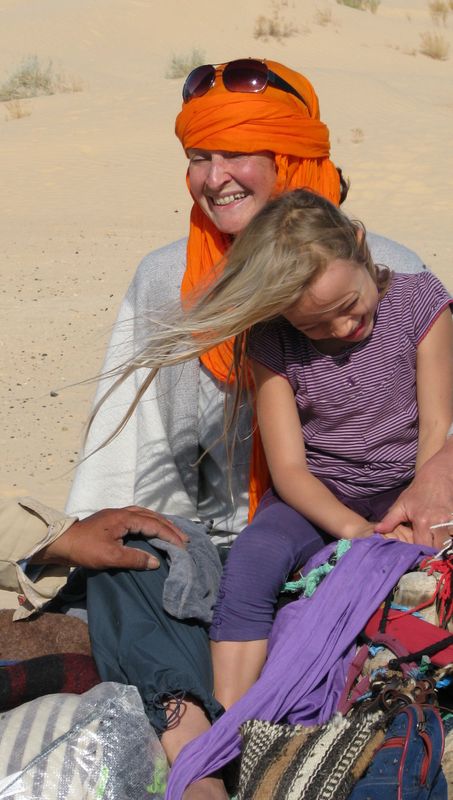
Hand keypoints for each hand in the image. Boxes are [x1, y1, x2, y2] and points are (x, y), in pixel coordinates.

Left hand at [33, 506, 188, 569]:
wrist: (61, 543)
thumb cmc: (85, 549)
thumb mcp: (110, 557)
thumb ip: (134, 558)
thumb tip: (155, 562)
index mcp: (124, 518)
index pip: (154, 525)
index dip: (170, 535)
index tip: (182, 547)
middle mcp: (123, 512)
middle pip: (152, 516)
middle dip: (170, 527)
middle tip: (184, 539)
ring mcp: (117, 514)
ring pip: (146, 515)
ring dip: (161, 523)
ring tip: (173, 533)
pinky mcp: (112, 520)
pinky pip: (138, 517)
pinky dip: (150, 522)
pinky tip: (152, 529)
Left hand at [375, 440, 452, 547]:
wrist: (437, 476)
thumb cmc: (417, 492)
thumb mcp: (401, 504)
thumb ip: (390, 520)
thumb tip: (377, 531)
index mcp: (423, 521)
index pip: (422, 546)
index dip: (418, 553)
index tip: (414, 557)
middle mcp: (438, 523)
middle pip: (437, 549)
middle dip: (431, 554)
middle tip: (424, 557)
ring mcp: (450, 522)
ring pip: (447, 544)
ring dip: (441, 548)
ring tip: (433, 552)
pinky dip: (448, 541)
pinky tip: (441, 542)